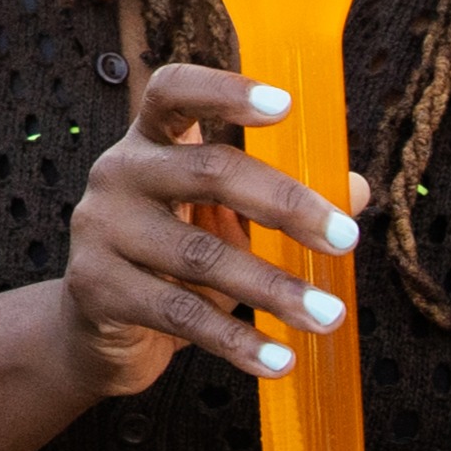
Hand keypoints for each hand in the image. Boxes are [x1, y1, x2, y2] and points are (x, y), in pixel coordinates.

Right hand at [63, 62, 367, 397]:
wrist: (94, 334)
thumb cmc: (169, 266)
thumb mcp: (222, 226)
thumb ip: (279, 203)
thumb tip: (356, 189)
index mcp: (149, 143)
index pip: (173, 93)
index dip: (224, 91)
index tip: (285, 105)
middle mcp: (118, 173)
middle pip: (207, 170)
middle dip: (286, 204)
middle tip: (345, 239)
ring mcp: (101, 229)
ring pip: (201, 254)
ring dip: (274, 288)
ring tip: (328, 316)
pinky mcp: (96, 287)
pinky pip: (180, 314)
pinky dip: (237, 341)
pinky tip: (279, 359)